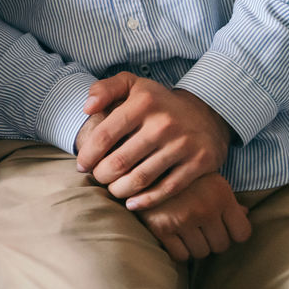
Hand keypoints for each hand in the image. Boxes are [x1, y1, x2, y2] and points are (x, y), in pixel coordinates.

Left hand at [74, 72, 232, 209]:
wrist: (206, 113)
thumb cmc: (157, 103)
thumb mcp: (131, 85)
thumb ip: (104, 89)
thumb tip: (87, 107)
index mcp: (143, 102)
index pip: (104, 136)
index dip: (88, 155)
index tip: (82, 165)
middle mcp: (164, 123)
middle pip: (119, 161)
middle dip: (101, 175)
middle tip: (98, 179)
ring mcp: (183, 144)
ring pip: (140, 178)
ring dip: (119, 190)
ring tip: (112, 190)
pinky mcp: (199, 162)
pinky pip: (167, 189)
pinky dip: (146, 201)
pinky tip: (132, 203)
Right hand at [135, 172, 251, 260]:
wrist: (140, 163)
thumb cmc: (180, 171)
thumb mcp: (208, 178)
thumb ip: (227, 198)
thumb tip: (245, 214)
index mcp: (220, 195)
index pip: (242, 233)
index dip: (234, 233)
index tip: (223, 227)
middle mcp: (204, 208)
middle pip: (221, 245)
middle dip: (212, 239)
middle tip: (200, 228)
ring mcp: (182, 219)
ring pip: (201, 253)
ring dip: (195, 246)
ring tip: (185, 231)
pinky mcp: (160, 228)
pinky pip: (180, 255)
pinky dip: (178, 250)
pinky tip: (173, 236)